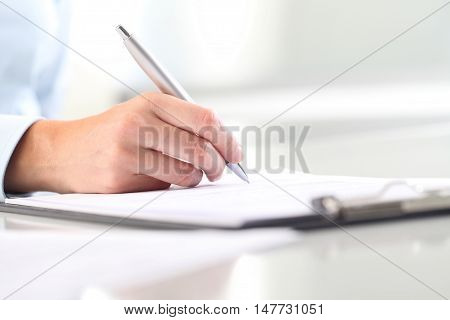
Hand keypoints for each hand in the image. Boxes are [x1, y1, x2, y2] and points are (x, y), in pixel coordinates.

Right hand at [4, 93, 241, 193]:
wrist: (64, 152)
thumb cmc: (113, 133)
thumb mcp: (144, 113)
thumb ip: (181, 123)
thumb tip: (224, 146)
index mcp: (151, 102)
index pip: (204, 119)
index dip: (227, 139)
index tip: (235, 154)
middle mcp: (139, 122)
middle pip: (200, 148)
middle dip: (218, 164)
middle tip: (219, 171)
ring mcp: (128, 151)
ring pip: (186, 172)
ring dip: (195, 178)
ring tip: (188, 174)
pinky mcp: (120, 178)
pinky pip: (165, 187)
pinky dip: (171, 186)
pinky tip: (158, 178)